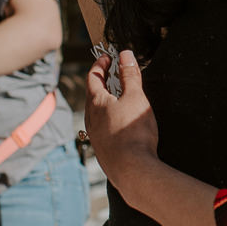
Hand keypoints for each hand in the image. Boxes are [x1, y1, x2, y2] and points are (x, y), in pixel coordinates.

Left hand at [86, 50, 159, 198]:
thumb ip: (130, 75)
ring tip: (117, 97)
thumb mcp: (135, 97)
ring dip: (104, 101)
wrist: (131, 170)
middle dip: (101, 82)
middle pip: (92, 94)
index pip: (93, 77)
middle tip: (112, 74)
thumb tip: (125, 55)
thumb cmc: (133, 132)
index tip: (107, 57)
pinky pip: (101, 126)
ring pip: (95, 112)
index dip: (100, 64)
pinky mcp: (102, 148)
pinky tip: (119, 122)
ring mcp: (94, 134)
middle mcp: (91, 118)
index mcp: (96, 102)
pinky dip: (108, 117)